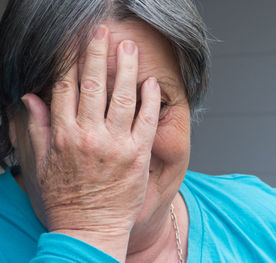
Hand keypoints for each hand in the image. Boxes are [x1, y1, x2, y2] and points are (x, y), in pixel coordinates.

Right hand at [21, 25, 159, 259]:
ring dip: (126, 69)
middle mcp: (89, 135)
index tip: (73, 40)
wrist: (90, 229)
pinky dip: (149, 100)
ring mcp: (115, 144)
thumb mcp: (41, 165)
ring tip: (129, 48)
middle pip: (93, 84)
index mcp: (63, 135)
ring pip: (121, 97)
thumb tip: (30, 97)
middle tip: (102, 31)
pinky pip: (145, 120)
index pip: (64, 86)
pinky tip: (150, 83)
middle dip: (97, 53)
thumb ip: (37, 128)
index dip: (69, 59)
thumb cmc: (66, 198)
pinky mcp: (137, 155)